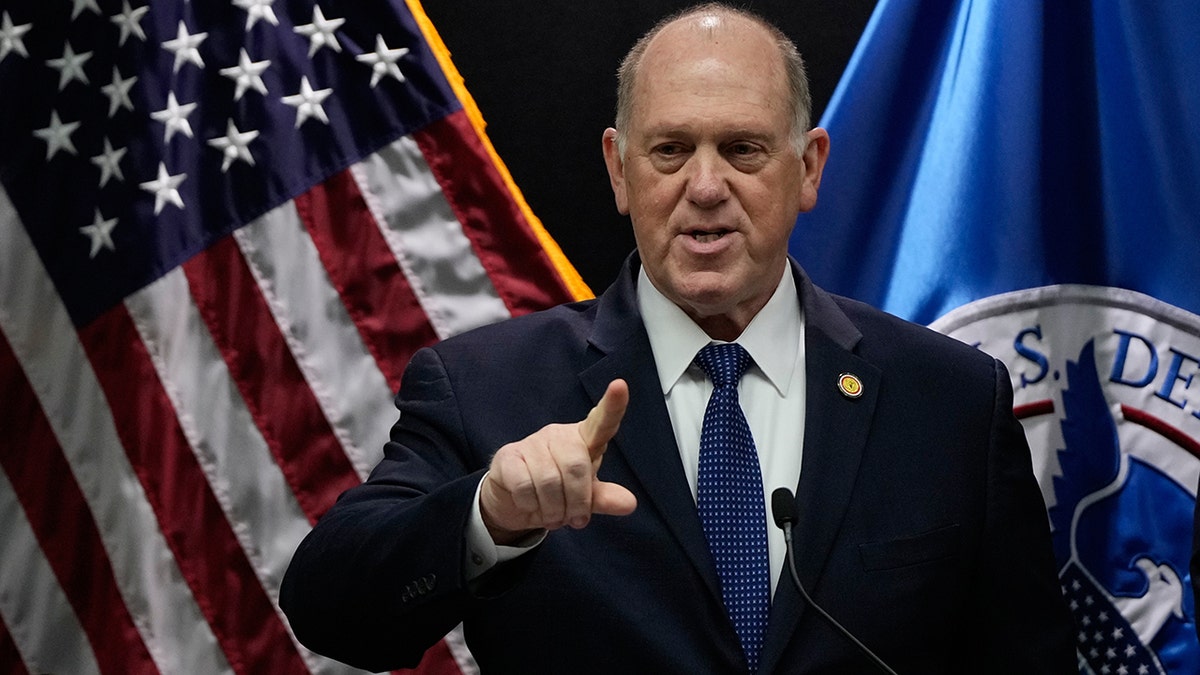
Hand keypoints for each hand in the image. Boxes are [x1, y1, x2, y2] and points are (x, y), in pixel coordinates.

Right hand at [481, 380, 637, 543]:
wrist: (513, 501)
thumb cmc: (556, 492)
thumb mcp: (584, 498)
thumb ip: (605, 498)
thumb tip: (630, 504)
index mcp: (584, 440)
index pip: (602, 422)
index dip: (612, 405)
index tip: (620, 386)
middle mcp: (559, 435)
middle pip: (576, 466)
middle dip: (577, 502)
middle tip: (575, 521)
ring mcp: (532, 442)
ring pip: (549, 481)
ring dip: (553, 509)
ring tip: (553, 516)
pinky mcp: (508, 455)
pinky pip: (524, 485)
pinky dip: (531, 505)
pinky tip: (531, 505)